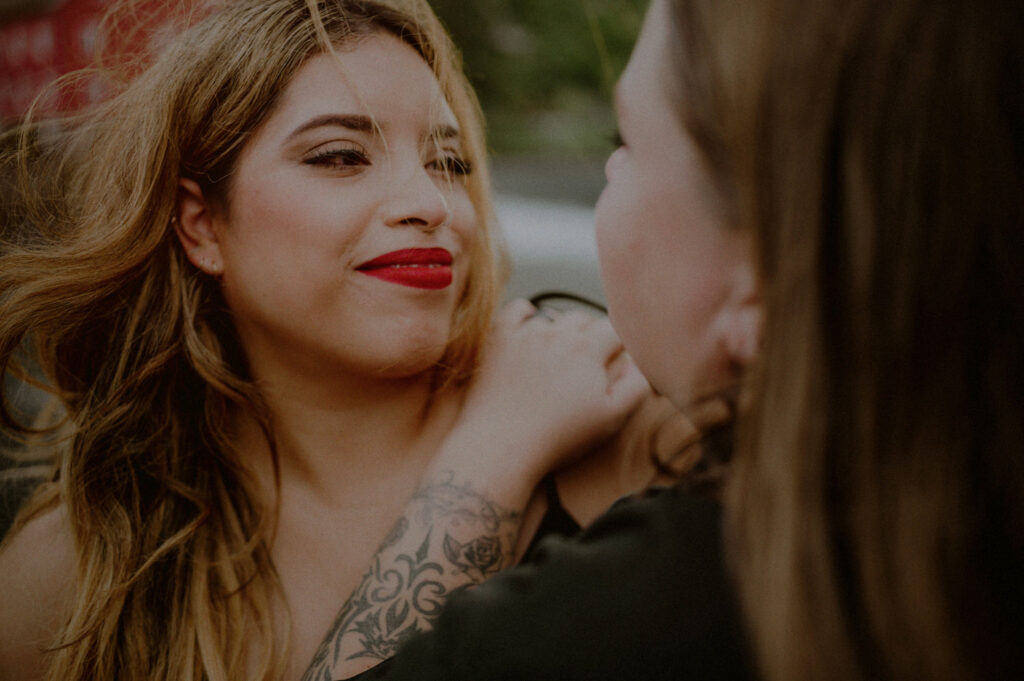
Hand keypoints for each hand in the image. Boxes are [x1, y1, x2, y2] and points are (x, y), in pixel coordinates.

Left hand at [446, 298, 650, 484]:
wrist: (502, 445)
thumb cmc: (558, 437)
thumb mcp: (610, 419)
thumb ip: (634, 388)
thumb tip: (641, 365)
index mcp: (588, 350)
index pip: (614, 330)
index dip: (619, 345)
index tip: (616, 360)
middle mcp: (558, 334)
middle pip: (583, 320)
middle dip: (590, 337)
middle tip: (588, 364)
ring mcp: (526, 334)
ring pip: (553, 317)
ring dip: (559, 331)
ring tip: (558, 358)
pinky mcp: (500, 340)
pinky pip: (517, 310)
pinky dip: (526, 314)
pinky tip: (530, 327)